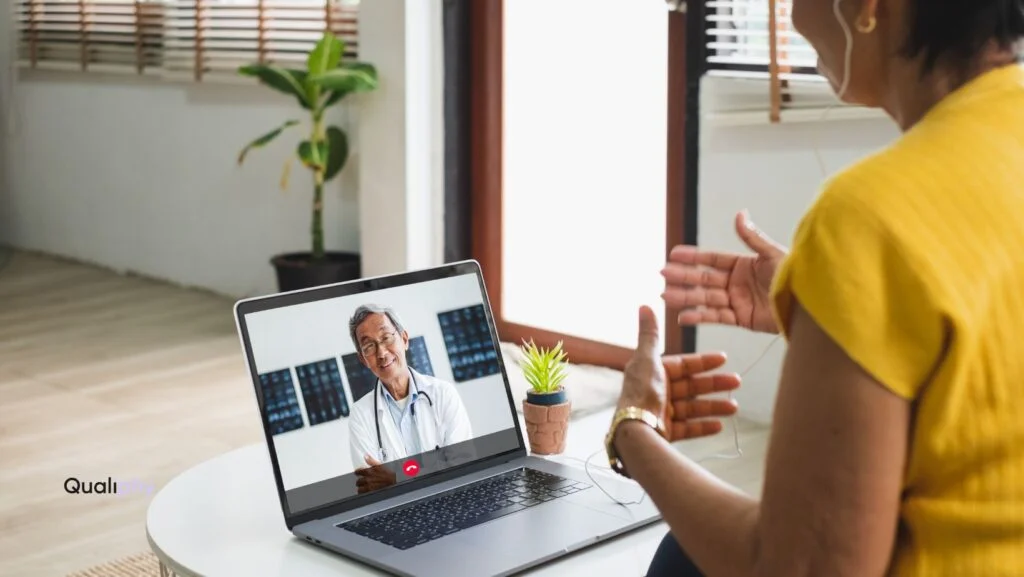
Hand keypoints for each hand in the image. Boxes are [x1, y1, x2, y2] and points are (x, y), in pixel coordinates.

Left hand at [355, 454, 396, 493]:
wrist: (394, 482)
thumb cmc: (388, 474)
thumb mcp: (380, 465)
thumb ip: (371, 461)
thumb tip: (366, 456)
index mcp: (369, 471)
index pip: (357, 472)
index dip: (358, 473)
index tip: (358, 473)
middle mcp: (367, 479)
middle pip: (358, 481)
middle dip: (360, 482)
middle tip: (364, 481)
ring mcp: (368, 486)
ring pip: (359, 489)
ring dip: (362, 488)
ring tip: (365, 487)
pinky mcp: (370, 492)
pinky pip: (363, 494)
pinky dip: (364, 493)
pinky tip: (367, 491)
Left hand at [616, 306, 740, 441]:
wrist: (635, 428)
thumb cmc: (641, 392)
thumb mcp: (647, 359)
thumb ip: (649, 334)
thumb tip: (644, 305)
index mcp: (652, 372)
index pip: (682, 365)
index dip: (702, 361)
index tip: (723, 359)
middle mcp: (656, 392)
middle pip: (690, 387)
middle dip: (714, 384)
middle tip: (737, 381)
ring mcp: (661, 413)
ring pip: (692, 408)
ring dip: (713, 407)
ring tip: (734, 408)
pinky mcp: (665, 432)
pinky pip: (688, 428)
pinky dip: (703, 427)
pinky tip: (720, 426)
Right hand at [662, 210, 786, 333]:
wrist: (807, 305)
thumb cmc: (795, 278)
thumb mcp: (772, 254)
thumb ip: (752, 237)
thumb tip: (740, 214)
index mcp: (743, 265)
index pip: (712, 259)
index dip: (693, 257)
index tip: (673, 254)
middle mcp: (737, 282)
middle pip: (704, 279)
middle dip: (682, 277)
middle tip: (662, 275)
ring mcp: (737, 301)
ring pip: (705, 298)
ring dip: (685, 297)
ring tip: (665, 296)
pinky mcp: (741, 319)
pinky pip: (716, 317)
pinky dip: (699, 317)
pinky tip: (682, 317)